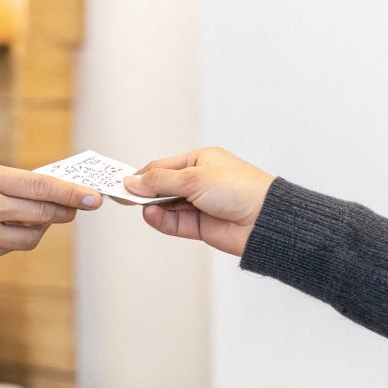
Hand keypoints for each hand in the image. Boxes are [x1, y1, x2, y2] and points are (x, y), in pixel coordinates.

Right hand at [0, 160, 100, 268]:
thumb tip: (36, 188)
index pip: (40, 187)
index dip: (72, 194)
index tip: (93, 197)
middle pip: (43, 214)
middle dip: (64, 211)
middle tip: (74, 208)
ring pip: (30, 237)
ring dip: (39, 228)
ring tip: (33, 218)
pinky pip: (7, 249)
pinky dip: (12, 240)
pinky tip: (0, 230)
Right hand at [122, 147, 275, 256]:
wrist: (265, 220)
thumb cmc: (239, 189)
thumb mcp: (193, 178)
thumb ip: (160, 181)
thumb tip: (133, 181)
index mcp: (200, 161)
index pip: (163, 166)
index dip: (143, 175)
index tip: (123, 182)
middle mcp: (199, 182)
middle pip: (163, 187)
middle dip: (146, 192)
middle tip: (124, 197)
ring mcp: (200, 205)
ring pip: (167, 207)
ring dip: (154, 207)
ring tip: (141, 207)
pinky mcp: (202, 226)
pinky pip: (176, 223)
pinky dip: (162, 221)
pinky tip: (152, 216)